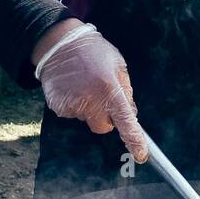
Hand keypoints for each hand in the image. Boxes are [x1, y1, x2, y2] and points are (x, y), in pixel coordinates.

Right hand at [35, 21, 147, 162]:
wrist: (59, 43)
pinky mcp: (58, 107)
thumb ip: (126, 90)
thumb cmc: (93, 51)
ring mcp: (72, 105)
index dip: (134, 140)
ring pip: (87, 119)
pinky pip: (72, 114)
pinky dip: (74, 104)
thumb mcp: (118, 65)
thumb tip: (131, 114)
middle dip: (106, 117)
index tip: (141, 154)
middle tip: (101, 96)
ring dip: (89, 108)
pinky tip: (72, 87)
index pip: (125, 122)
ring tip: (83, 84)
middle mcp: (90, 100)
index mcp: (109, 89)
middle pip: (104, 127)